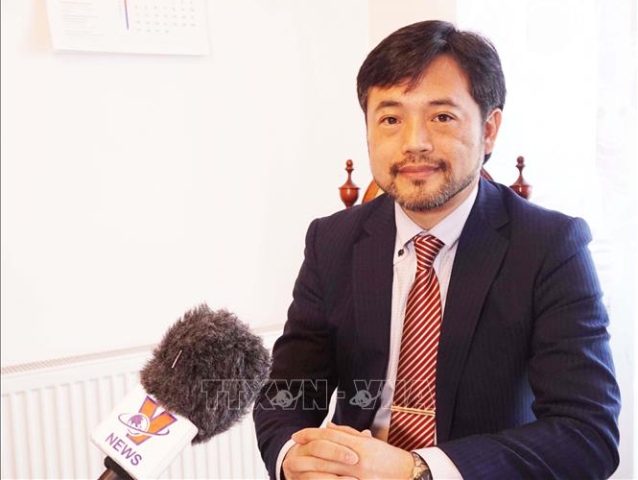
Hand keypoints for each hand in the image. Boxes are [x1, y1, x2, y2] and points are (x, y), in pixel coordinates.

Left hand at [284, 422, 413, 479]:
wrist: (409, 476)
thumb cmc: (390, 459)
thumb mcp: (370, 443)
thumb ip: (348, 434)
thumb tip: (329, 428)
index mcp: (361, 445)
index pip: (330, 436)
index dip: (311, 434)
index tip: (297, 435)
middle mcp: (358, 460)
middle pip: (325, 452)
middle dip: (306, 450)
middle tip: (292, 449)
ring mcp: (359, 477)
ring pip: (327, 472)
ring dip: (309, 469)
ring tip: (296, 467)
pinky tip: (312, 479)